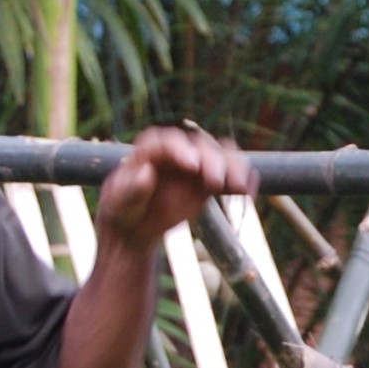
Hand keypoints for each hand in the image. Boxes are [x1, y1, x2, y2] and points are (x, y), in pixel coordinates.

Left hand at [95, 128, 254, 251]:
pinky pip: (231, 173)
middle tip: (215, 182)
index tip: (192, 165)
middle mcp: (178, 151)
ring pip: (221, 155)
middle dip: (211, 160)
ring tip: (239, 187)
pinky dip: (242, 179)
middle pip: (201, 146)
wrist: (135, 225)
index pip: (169, 142)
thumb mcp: (120, 200)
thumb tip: (147, 173)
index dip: (182, 150)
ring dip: (233, 167)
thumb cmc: (122, 208)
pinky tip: (248, 190)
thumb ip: (133, 187)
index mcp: (151, 148)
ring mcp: (197, 164)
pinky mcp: (209, 180)